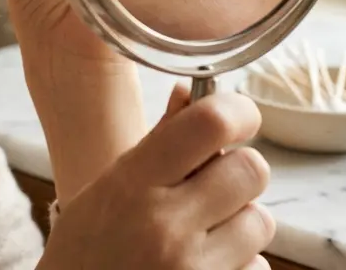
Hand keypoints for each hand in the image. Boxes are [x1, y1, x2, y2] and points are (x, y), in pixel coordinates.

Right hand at [39, 85, 274, 269]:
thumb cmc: (86, 254)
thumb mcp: (107, 190)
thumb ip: (157, 142)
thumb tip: (191, 93)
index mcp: (132, 184)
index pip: (211, 123)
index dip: (238, 113)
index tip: (238, 119)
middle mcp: (166, 226)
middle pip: (251, 169)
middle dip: (237, 174)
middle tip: (212, 187)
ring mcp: (192, 269)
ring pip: (259, 222)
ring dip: (239, 225)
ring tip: (200, 236)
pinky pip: (257, 268)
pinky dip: (238, 265)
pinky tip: (201, 266)